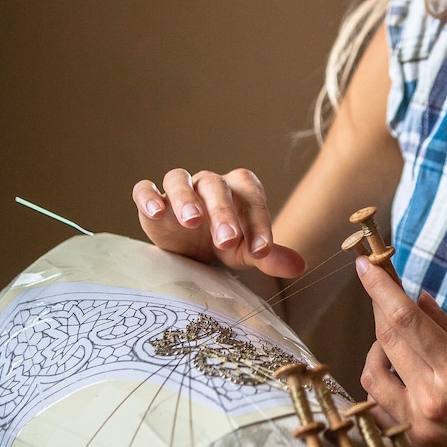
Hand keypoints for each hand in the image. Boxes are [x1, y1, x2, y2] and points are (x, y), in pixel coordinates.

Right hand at [133, 168, 305, 278]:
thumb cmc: (226, 244)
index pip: (252, 198)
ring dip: (186, 198)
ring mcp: (181, 188)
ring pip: (180, 180)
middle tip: (227, 241)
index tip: (261, 252)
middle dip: (223, 213)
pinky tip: (155, 213)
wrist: (193, 250)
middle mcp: (211, 183)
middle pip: (216, 187)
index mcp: (240, 190)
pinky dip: (148, 196)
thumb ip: (270, 256)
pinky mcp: (153, 199)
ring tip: (191, 221)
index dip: (259, 223)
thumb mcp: (248, 252)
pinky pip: (145, 189)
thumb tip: (300, 266)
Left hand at [355, 257, 446, 446]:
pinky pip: (377, 410)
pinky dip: (381, 388)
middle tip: (381, 295)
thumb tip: (417, 298)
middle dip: (378, 310)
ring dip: (377, 351)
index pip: (406, 320)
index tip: (366, 265)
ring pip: (372, 376)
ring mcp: (417, 429)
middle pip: (385, 342)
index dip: (381, 288)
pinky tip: (398, 381)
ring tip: (397, 346)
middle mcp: (432, 400)